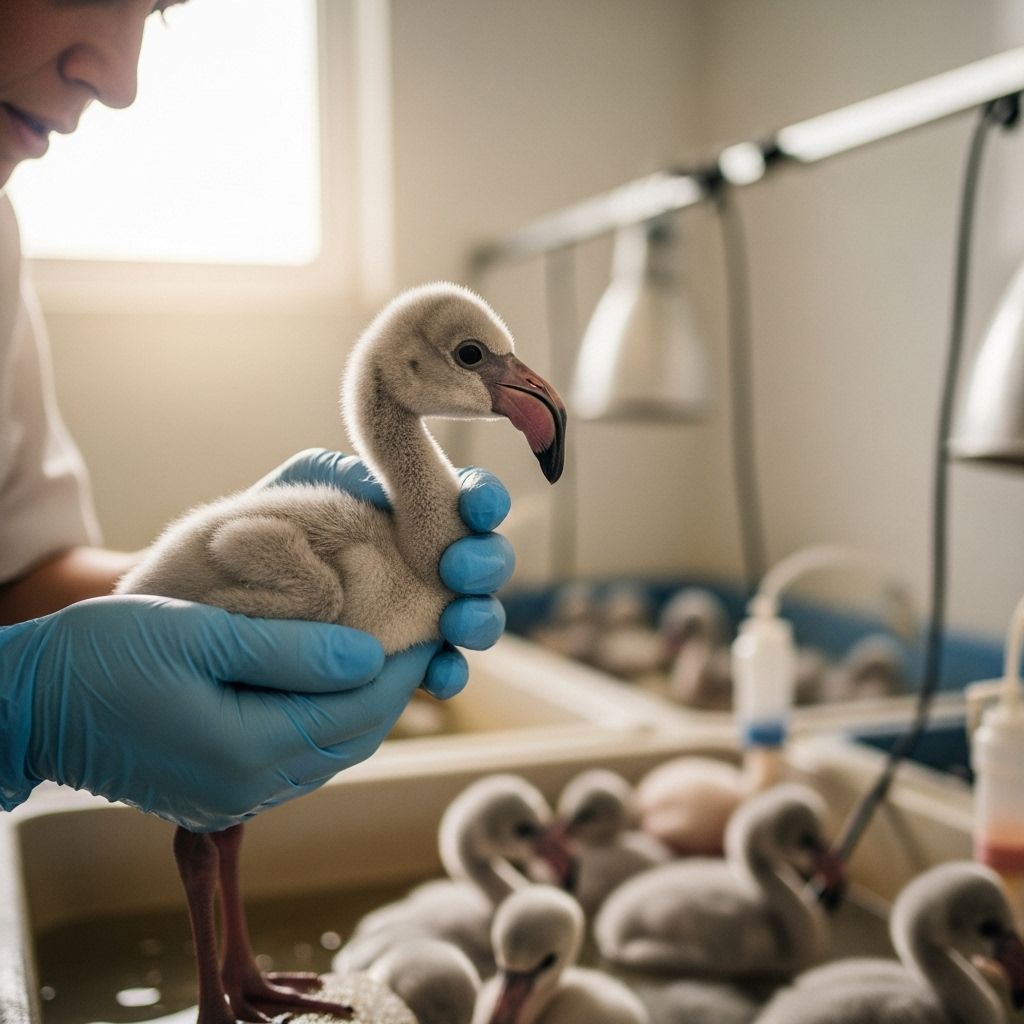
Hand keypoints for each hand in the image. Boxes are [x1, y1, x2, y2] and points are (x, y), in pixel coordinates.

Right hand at [0, 595, 439, 831]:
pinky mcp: (216, 793)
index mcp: (249, 751)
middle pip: (352, 741)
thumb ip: (293, 651)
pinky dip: (326, 725)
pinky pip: (296, 762)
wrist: (27, 705)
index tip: (433, 630)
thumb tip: (370, 656)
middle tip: (420, 641)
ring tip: (386, 658)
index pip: (358, 712)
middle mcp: (249, 789)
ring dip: (363, 710)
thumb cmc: (103, 656)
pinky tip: (329, 686)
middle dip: (393, 692)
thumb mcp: (202, 636)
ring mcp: (231, 799)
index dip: (402, 671)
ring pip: (328, 756)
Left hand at [258, 449, 514, 696]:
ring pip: (480, 616)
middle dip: (486, 562)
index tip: (476, 508)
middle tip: (457, 569)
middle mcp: (431, 560)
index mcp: (417, 508)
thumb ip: (347, 474)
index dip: (485, 500)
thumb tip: (387, 488)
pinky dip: (451, 672)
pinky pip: (446, 670)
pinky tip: (438, 674)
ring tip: (456, 623)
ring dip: (481, 618)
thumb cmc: (266, 525)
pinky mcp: (405, 661)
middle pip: (488, 559)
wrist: (224, 590)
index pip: (470, 497)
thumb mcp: (301, 483)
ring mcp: (423, 612)